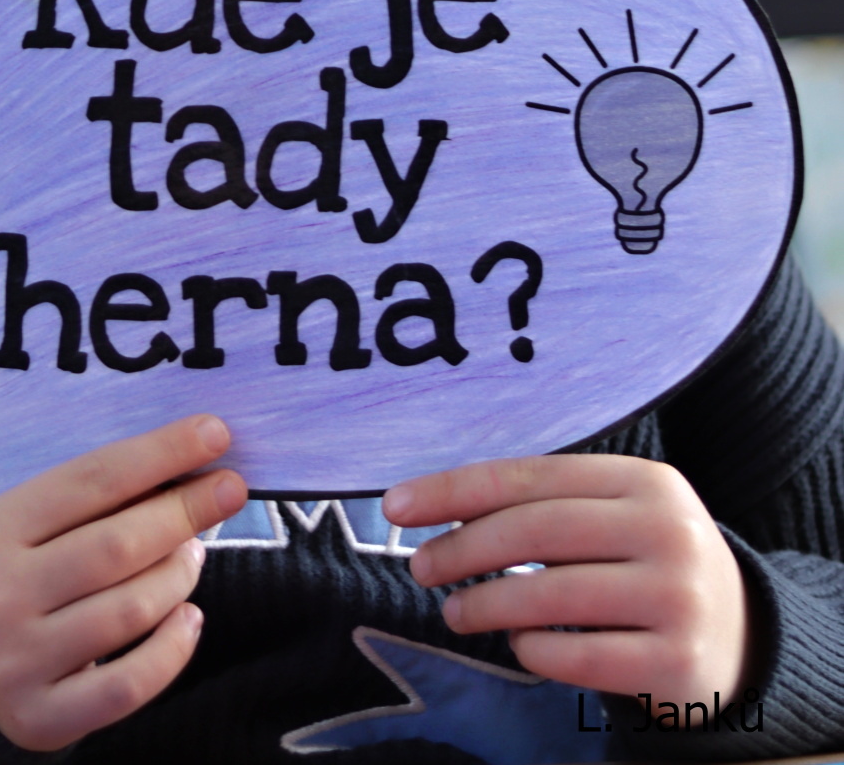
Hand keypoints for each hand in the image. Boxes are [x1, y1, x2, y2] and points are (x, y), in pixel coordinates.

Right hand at [0, 414, 245, 751]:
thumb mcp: (18, 526)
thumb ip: (86, 503)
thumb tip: (181, 468)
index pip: (92, 480)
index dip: (160, 453)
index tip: (215, 433)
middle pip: (117, 545)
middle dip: (184, 511)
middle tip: (228, 490)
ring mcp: (15, 664)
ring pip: (130, 611)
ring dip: (178, 575)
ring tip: (191, 554)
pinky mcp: (38, 720)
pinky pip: (128, 685)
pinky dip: (173, 649)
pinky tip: (187, 617)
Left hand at [384, 454, 751, 705]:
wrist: (742, 638)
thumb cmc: (648, 565)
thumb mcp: (615, 516)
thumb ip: (546, 504)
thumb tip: (437, 508)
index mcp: (645, 480)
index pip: (530, 477)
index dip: (455, 490)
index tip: (396, 507)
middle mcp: (667, 530)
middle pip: (536, 531)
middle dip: (463, 549)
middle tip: (420, 567)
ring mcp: (678, 596)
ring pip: (552, 594)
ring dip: (487, 604)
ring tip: (455, 611)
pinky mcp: (678, 662)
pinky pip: (579, 656)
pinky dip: (534, 650)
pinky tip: (519, 643)